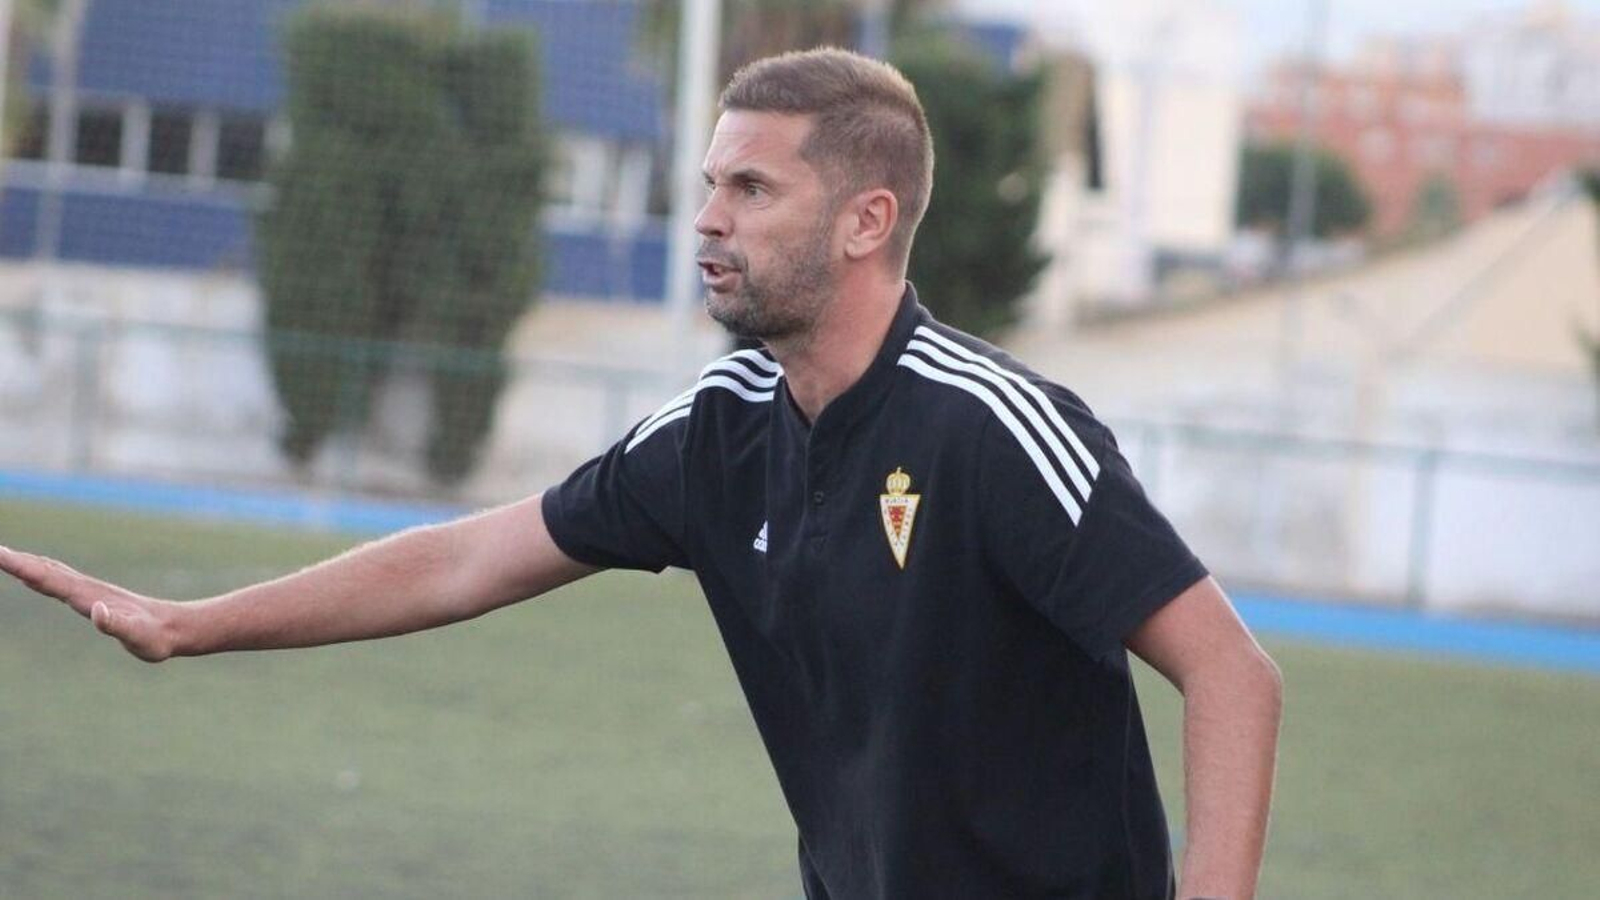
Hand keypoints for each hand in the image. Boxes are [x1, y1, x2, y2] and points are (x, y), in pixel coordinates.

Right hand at [0, 544, 179, 661]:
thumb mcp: (138, 637)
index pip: (49, 580)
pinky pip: (61, 581)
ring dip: (27, 564)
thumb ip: (118, 625)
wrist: (175, 629)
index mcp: (89, 598)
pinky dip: (42, 574)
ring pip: (53, 573)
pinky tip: (35, 575)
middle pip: (46, 571)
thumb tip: (98, 612)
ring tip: (5, 556)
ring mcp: (90, 592)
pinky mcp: (94, 598)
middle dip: (17, 561)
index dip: (22, 568)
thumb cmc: (155, 638)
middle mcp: (87, 590)